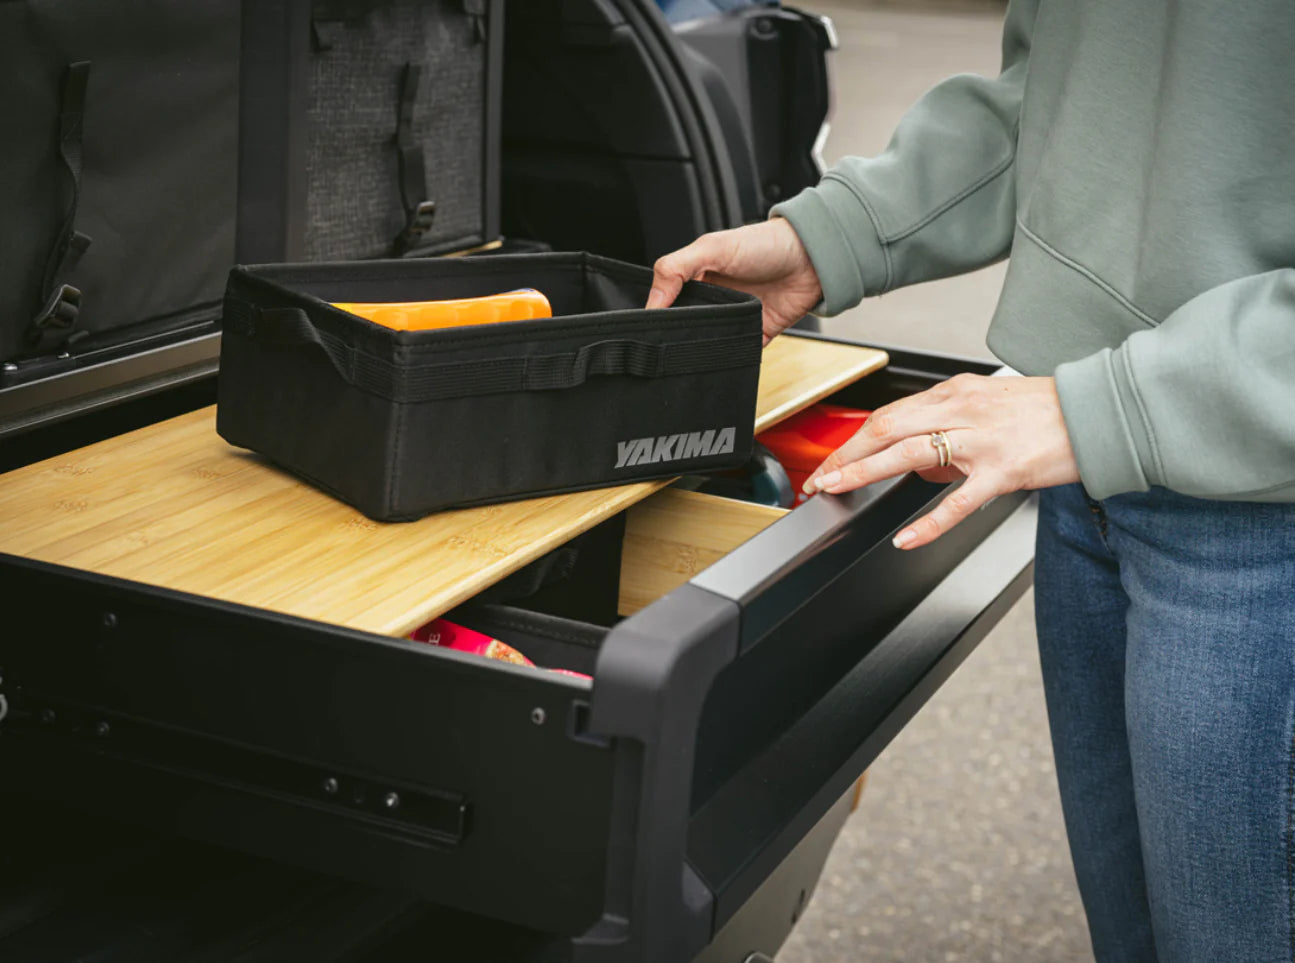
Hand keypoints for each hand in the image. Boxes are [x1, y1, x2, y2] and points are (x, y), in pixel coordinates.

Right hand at [647, 219, 822, 343]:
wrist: (812, 259)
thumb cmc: (767, 244)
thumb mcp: (712, 247)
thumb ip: (676, 268)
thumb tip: (652, 300)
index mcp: (698, 276)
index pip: (667, 299)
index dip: (657, 312)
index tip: (647, 326)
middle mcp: (714, 298)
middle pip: (686, 324)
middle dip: (678, 334)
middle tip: (667, 345)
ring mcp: (735, 317)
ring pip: (709, 342)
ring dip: (702, 348)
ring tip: (692, 352)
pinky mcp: (754, 334)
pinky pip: (736, 354)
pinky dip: (729, 359)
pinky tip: (720, 359)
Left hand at [804, 374, 1078, 548]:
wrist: (1098, 411)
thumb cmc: (1046, 409)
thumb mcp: (988, 404)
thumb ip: (950, 426)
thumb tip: (920, 460)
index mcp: (955, 394)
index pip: (889, 415)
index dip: (854, 439)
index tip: (832, 458)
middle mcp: (962, 411)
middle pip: (887, 430)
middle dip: (846, 455)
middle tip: (821, 477)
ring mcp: (981, 442)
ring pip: (909, 455)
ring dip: (865, 472)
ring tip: (838, 488)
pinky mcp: (1003, 471)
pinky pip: (958, 501)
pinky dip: (928, 522)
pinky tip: (906, 538)